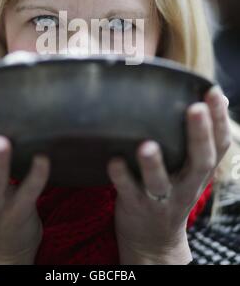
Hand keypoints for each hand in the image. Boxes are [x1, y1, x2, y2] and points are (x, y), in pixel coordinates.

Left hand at [107, 85, 230, 264]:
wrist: (154, 241)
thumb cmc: (172, 191)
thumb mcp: (192, 170)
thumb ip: (201, 139)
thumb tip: (217, 98)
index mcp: (199, 172)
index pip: (219, 146)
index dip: (220, 120)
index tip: (213, 93)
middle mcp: (185, 186)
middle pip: (199, 162)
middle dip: (199, 136)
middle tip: (195, 109)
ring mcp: (161, 199)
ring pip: (160, 183)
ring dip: (154, 164)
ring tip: (148, 145)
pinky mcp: (135, 206)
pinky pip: (128, 192)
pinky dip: (121, 177)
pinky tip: (114, 160)